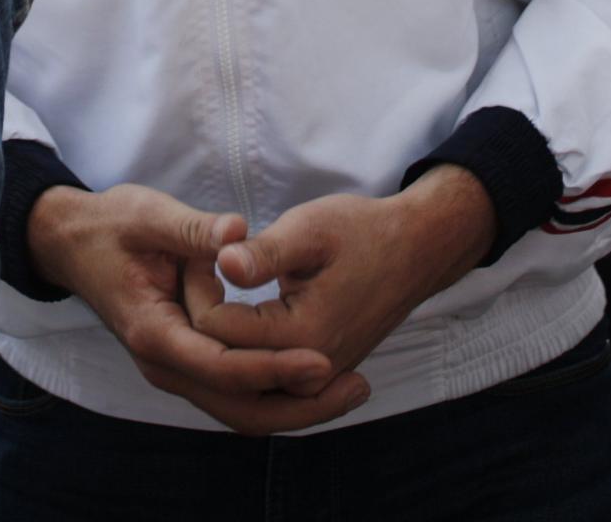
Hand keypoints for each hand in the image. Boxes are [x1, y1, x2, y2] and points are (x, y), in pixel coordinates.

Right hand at [29, 184, 365, 434]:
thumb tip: (238, 232)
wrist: (73, 244)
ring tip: (351, 389)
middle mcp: (164, 364)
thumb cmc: (111, 225)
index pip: (224, 367)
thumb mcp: (149, 214)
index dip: (275, 366)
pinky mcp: (187, 363)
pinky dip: (276, 392)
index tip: (323, 359)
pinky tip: (316, 378)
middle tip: (356, 386)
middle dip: (299, 406)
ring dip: (294, 405)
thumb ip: (194, 229)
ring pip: (240, 410)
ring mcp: (175, 369)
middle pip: (239, 409)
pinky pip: (236, 393)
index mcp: (154, 332)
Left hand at [194, 170, 495, 383]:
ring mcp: (314, 382)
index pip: (215, 330)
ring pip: (236, 378)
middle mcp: (307, 372)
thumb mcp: (311, 228)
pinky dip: (235, 352)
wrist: (414, 252)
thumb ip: (265, 252)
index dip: (195, 288)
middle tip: (198, 266)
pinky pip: (260, 380)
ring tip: (208, 287)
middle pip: (221, 362)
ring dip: (212, 340)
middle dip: (198, 318)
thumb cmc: (363, 232)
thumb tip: (223, 262)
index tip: (198, 250)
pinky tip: (225, 313)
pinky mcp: (315, 378)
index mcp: (302, 335)